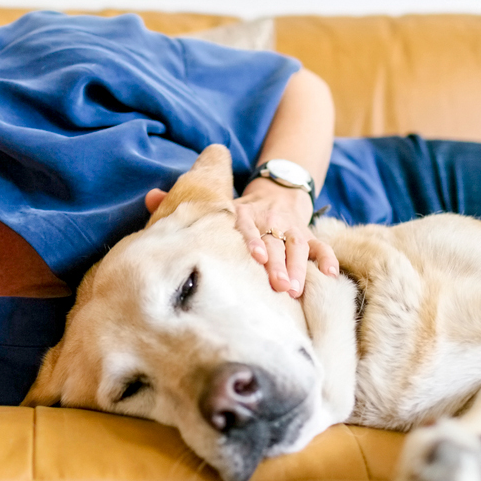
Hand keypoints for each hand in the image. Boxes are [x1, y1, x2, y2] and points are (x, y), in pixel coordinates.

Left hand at [145, 182, 339, 298]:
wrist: (277, 190)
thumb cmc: (236, 210)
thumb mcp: (215, 203)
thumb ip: (182, 203)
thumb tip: (151, 197)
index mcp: (244, 212)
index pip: (248, 226)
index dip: (252, 240)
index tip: (255, 257)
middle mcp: (269, 219)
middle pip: (275, 241)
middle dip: (277, 264)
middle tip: (277, 287)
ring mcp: (290, 227)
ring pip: (297, 246)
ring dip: (298, 267)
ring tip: (294, 290)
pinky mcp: (307, 234)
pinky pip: (320, 245)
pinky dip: (326, 258)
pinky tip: (329, 274)